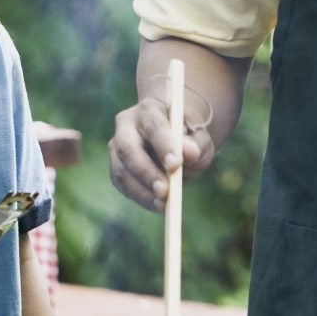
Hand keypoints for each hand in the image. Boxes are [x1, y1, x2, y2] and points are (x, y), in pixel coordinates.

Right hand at [109, 96, 213, 211]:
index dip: (163, 145)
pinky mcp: (117, 167)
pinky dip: (140, 197)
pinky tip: (157, 205)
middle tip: (165, 192)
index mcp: (149, 110)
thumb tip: (189, 153)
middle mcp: (126, 125)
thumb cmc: (189, 138)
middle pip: (128, 148)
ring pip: (121, 170)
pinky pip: (122, 185)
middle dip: (146, 172)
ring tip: (164, 205)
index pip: (154, 126)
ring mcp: (117, 146)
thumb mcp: (199, 138)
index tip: (175, 165)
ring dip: (142, 190)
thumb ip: (195, 144)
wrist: (176, 142)